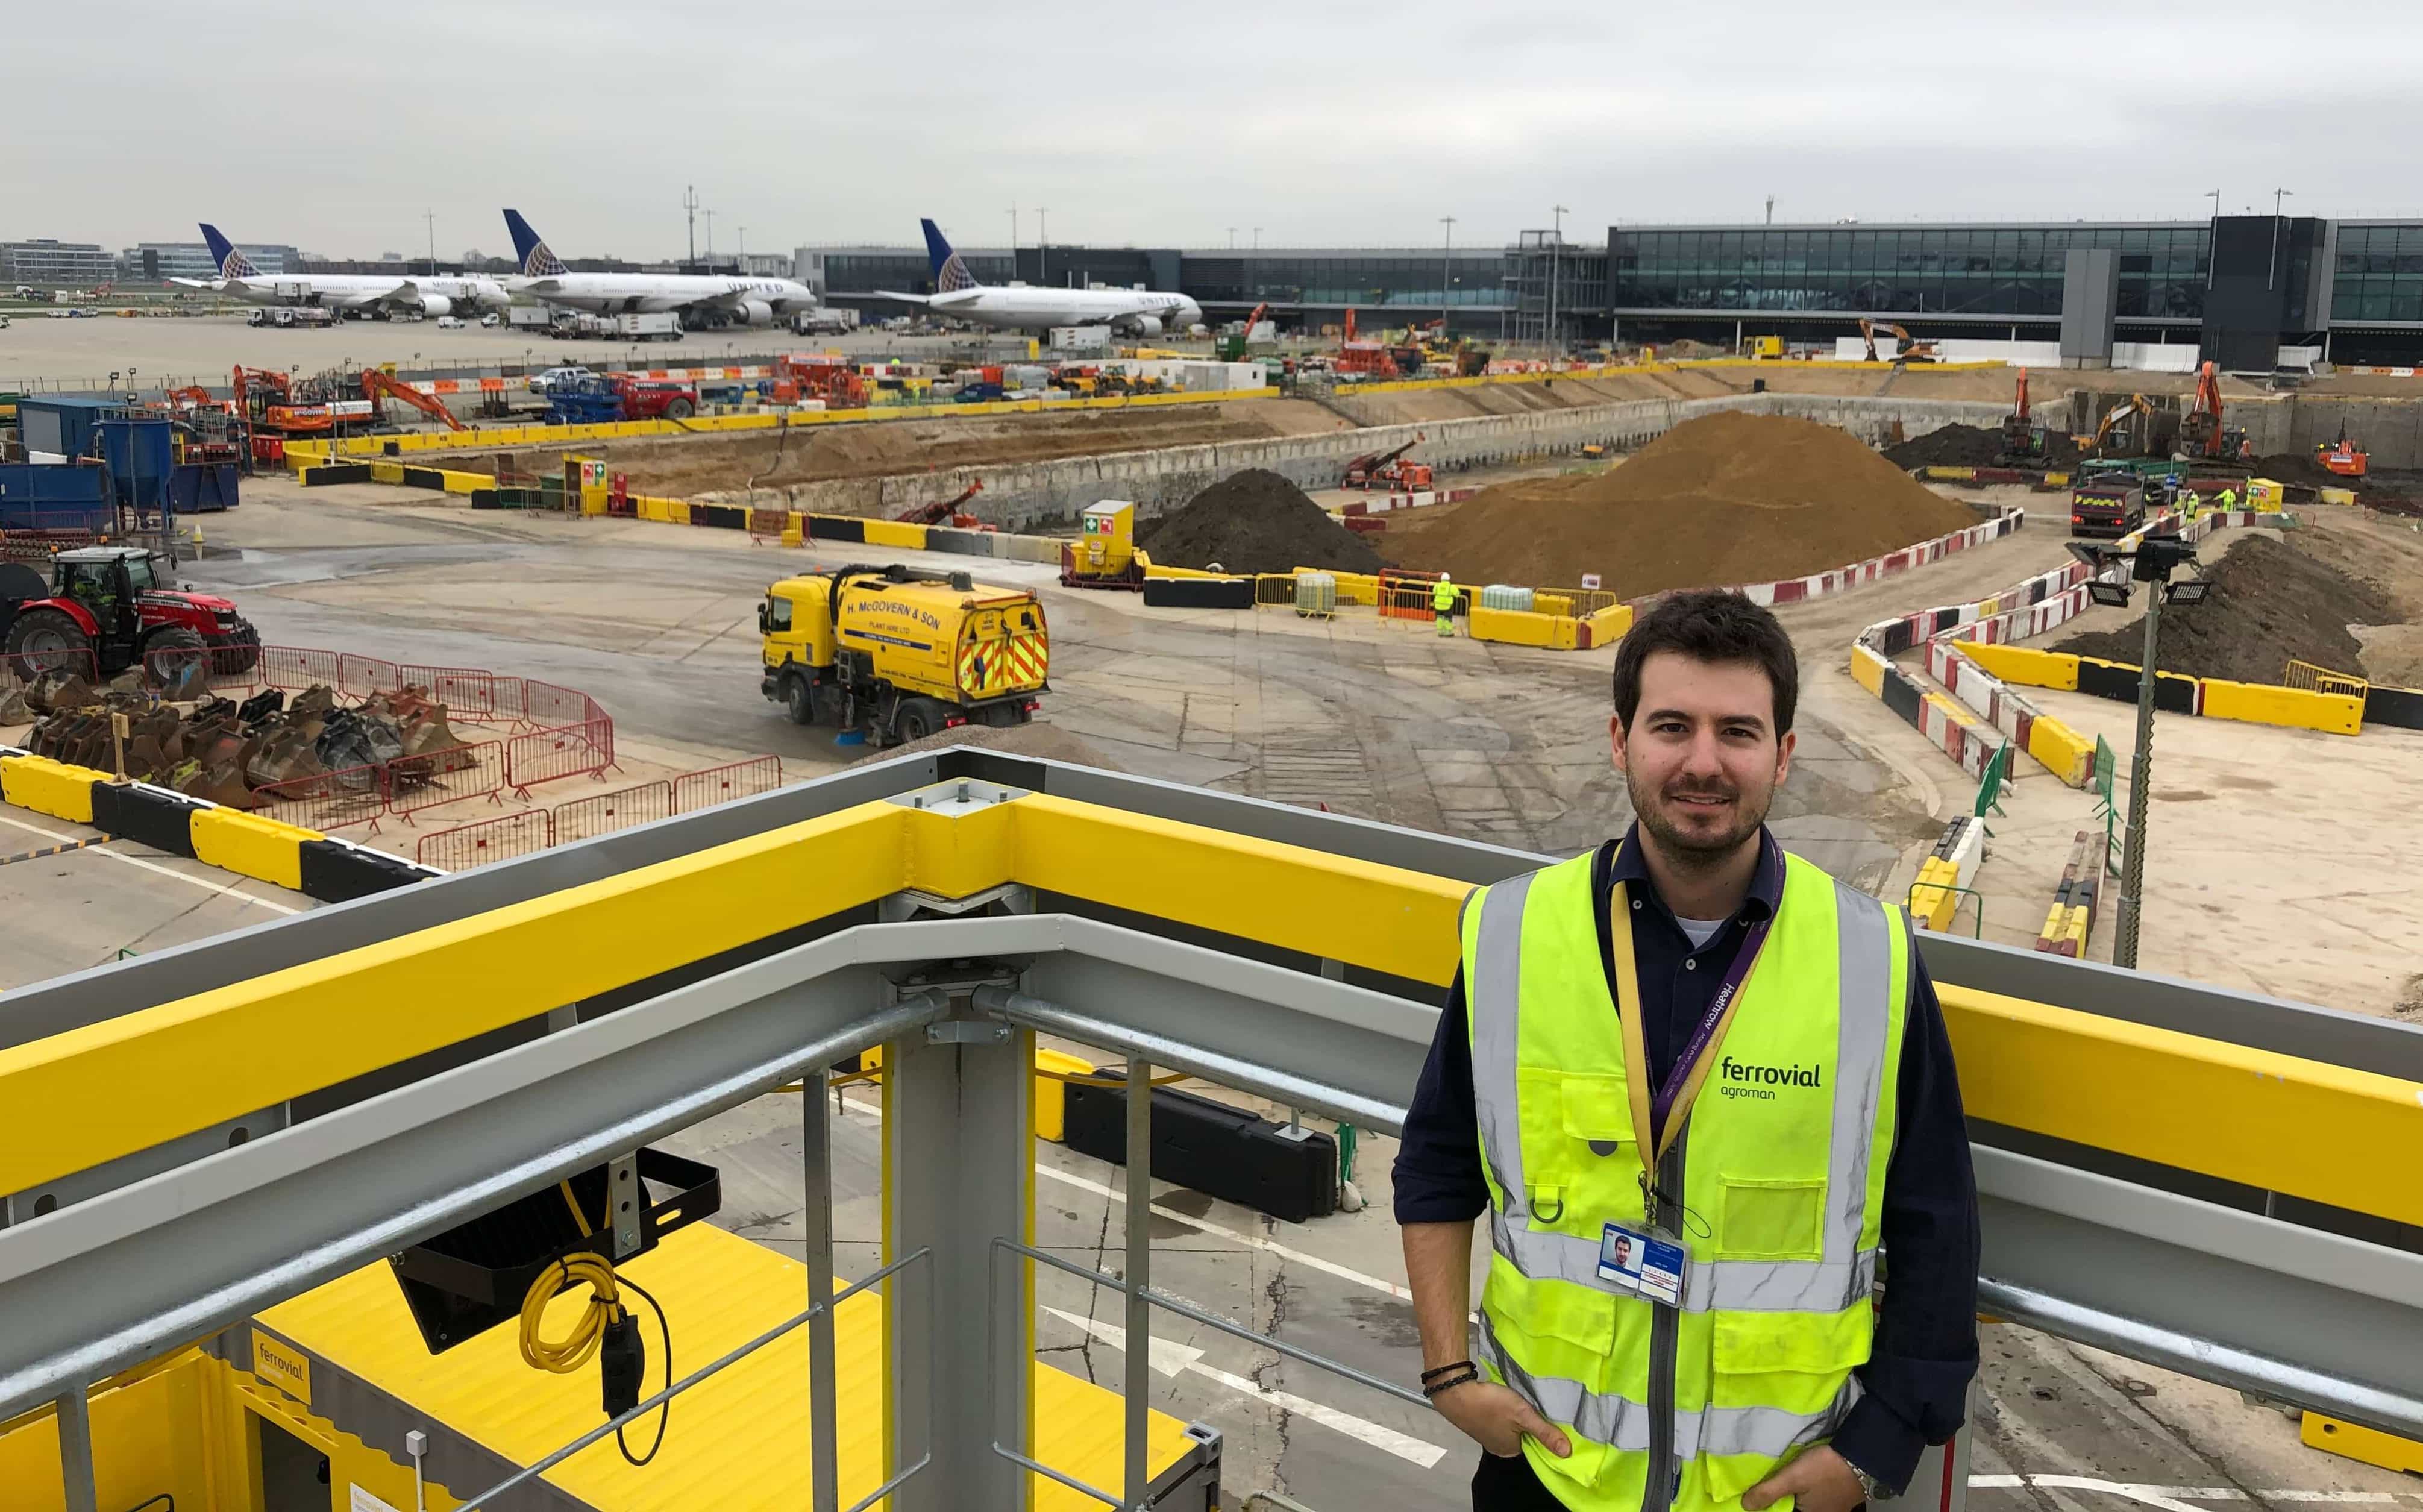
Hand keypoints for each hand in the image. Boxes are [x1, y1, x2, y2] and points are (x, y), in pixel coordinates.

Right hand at [1429, 1378, 1571, 1459]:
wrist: (1455, 1392)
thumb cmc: (1490, 1405)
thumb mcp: (1523, 1415)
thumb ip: (1545, 1432)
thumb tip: (1568, 1453)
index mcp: (1510, 1450)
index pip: (1535, 1447)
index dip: (1544, 1435)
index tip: (1553, 1421)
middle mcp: (1498, 1447)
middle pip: (1523, 1437)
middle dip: (1531, 1425)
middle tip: (1542, 1408)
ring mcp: (1487, 1435)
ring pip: (1511, 1428)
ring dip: (1518, 1417)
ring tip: (1528, 1403)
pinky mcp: (1479, 1421)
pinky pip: (1500, 1420)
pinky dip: (1506, 1412)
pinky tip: (1508, 1402)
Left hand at [1743, 1446, 1868, 1511]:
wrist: (1860, 1455)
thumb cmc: (1824, 1468)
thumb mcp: (1792, 1478)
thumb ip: (1768, 1492)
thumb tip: (1745, 1506)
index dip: (1772, 1507)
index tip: (1761, 1497)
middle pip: (1796, 1508)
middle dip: (1782, 1501)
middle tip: (1768, 1488)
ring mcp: (1835, 1508)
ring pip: (1807, 1504)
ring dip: (1795, 1496)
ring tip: (1782, 1482)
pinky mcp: (1841, 1496)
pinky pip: (1818, 1498)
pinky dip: (1807, 1492)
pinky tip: (1803, 1481)